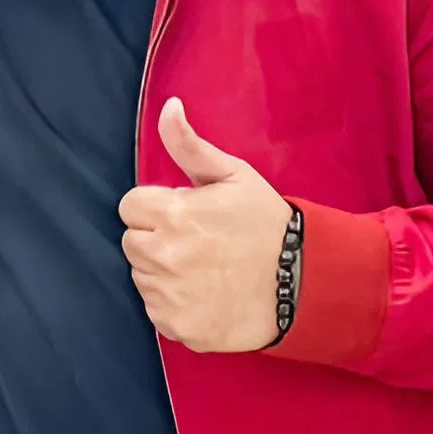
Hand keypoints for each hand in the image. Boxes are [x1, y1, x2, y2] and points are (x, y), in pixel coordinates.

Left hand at [119, 99, 295, 353]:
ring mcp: (168, 295)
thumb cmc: (266, 225)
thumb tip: (168, 107)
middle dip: (157, 237)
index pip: (130, 207)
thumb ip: (190, 145)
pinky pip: (156, 309)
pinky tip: (205, 294)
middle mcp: (163, 256)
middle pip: (132, 242)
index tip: (184, 214)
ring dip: (163, 270)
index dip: (157, 207)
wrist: (301, 283)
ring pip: (142, 276)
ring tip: (204, 268)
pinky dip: (173, 303)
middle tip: (196, 241)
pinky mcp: (176, 326)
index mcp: (172, 214)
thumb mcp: (234, 176)